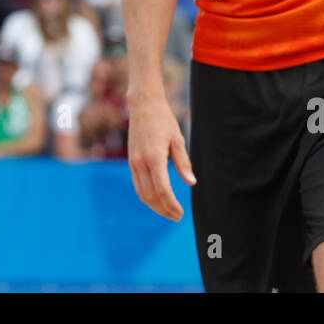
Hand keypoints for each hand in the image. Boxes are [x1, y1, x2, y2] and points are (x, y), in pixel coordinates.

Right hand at [127, 95, 195, 220]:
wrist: (143, 106)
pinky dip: (147, 197)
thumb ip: (183, 163)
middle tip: (177, 216)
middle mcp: (141, 162)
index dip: (172, 204)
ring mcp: (133, 163)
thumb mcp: (177, 140)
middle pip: (151, 196)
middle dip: (164, 209)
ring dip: (155, 206)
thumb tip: (191, 183)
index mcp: (154, 157)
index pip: (162, 189)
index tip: (181, 213)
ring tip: (169, 212)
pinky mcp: (131, 162)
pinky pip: (138, 186)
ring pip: (142, 194)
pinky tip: (158, 200)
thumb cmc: (163, 121)